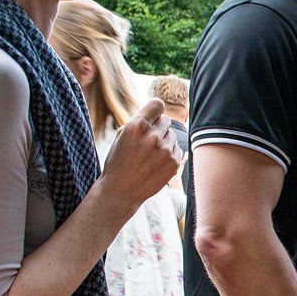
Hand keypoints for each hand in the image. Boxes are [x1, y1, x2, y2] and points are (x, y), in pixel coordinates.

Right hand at [98, 98, 182, 214]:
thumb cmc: (119, 161)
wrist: (121, 191)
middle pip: (166, 120)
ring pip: (172, 135)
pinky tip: (156, 163)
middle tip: (147, 141)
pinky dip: (170, 154)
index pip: (157, 104)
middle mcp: (152, 136)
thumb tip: (158, 112)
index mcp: (136, 126)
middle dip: (158, 128)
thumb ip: (139, 121)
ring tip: (150, 155)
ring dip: (164, 142)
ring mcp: (165, 150)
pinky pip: (178, 149)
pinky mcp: (174, 163)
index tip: (153, 117)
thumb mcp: (122, 136)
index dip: (155, 110)